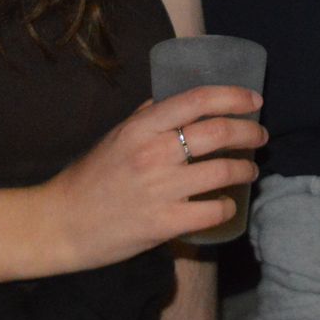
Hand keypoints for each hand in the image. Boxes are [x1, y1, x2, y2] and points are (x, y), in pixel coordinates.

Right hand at [40, 85, 265, 271]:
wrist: (60, 223)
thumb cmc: (90, 177)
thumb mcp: (117, 135)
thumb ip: (149, 116)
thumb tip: (182, 100)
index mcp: (142, 127)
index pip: (198, 99)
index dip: (232, 95)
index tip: (254, 99)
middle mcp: (154, 153)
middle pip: (219, 132)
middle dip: (250, 131)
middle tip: (260, 136)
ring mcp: (160, 189)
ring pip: (223, 171)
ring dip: (246, 169)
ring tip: (249, 170)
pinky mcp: (163, 223)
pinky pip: (212, 211)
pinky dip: (227, 207)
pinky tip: (226, 204)